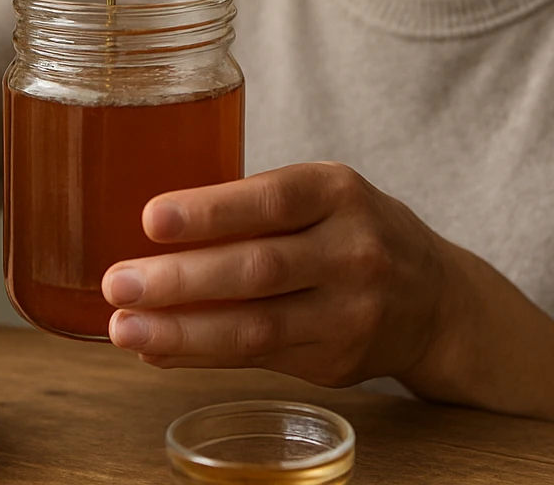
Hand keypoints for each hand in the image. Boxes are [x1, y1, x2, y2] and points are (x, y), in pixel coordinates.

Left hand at [101, 162, 455, 387]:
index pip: (273, 199)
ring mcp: (349, 313)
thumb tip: (152, 231)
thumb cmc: (354, 231)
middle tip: (117, 282)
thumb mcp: (323, 195)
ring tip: (125, 327)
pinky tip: (158, 349)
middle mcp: (351, 251)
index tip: (151, 218)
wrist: (436, 299)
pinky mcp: (337, 361)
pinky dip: (201, 356)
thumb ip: (255, 208)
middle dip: (179, 280)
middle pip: (258, 268)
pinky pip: (258, 361)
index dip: (211, 210)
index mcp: (339, 192)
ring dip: (181, 331)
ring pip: (255, 328)